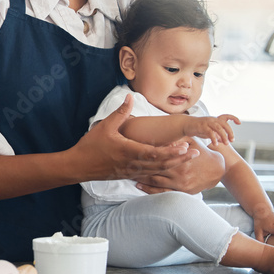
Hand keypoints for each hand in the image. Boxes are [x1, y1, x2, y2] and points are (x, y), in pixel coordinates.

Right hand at [72, 93, 195, 181]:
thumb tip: (130, 97)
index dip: (172, 150)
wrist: (78, 166)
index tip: (185, 145)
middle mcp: (133, 164)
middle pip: (162, 164)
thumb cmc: (90, 146)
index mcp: (128, 151)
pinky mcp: (128, 175)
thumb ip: (120, 113)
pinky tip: (170, 167)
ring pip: (158, 171)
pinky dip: (163, 171)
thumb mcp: (105, 127)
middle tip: (196, 152)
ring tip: (188, 159)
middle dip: (180, 158)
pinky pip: (150, 174)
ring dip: (174, 165)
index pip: (155, 153)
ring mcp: (131, 172)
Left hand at [135, 138, 225, 194]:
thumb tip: (161, 132)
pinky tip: (138, 185)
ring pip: (155, 181)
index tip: (131, 148)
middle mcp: (180, 173)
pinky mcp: (181, 191)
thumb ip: (177, 139)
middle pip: (154, 169)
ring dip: (140, 177)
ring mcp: (180, 184)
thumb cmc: (201, 152)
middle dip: (139, 166)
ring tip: (127, 173)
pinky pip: (162, 192)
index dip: (144, 153)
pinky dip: (149, 189)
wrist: (217, 169)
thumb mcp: (191, 141)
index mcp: (181, 160)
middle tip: (123, 162)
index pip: (159, 156)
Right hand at [183, 114, 238, 143]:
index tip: (239, 123)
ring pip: (219, 128)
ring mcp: (207, 122)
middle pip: (225, 124)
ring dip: (224, 136)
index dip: (234, 118)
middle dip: (230, 132)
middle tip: (232, 140)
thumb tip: (224, 141)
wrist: (185, 125)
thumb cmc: (198, 128)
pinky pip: (210, 132)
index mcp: (215, 120)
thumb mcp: (209, 132)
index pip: (226, 116)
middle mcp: (212, 119)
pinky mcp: (201, 126)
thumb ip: (217, 135)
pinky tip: (215, 143)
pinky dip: (214, 138)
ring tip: (226, 143)